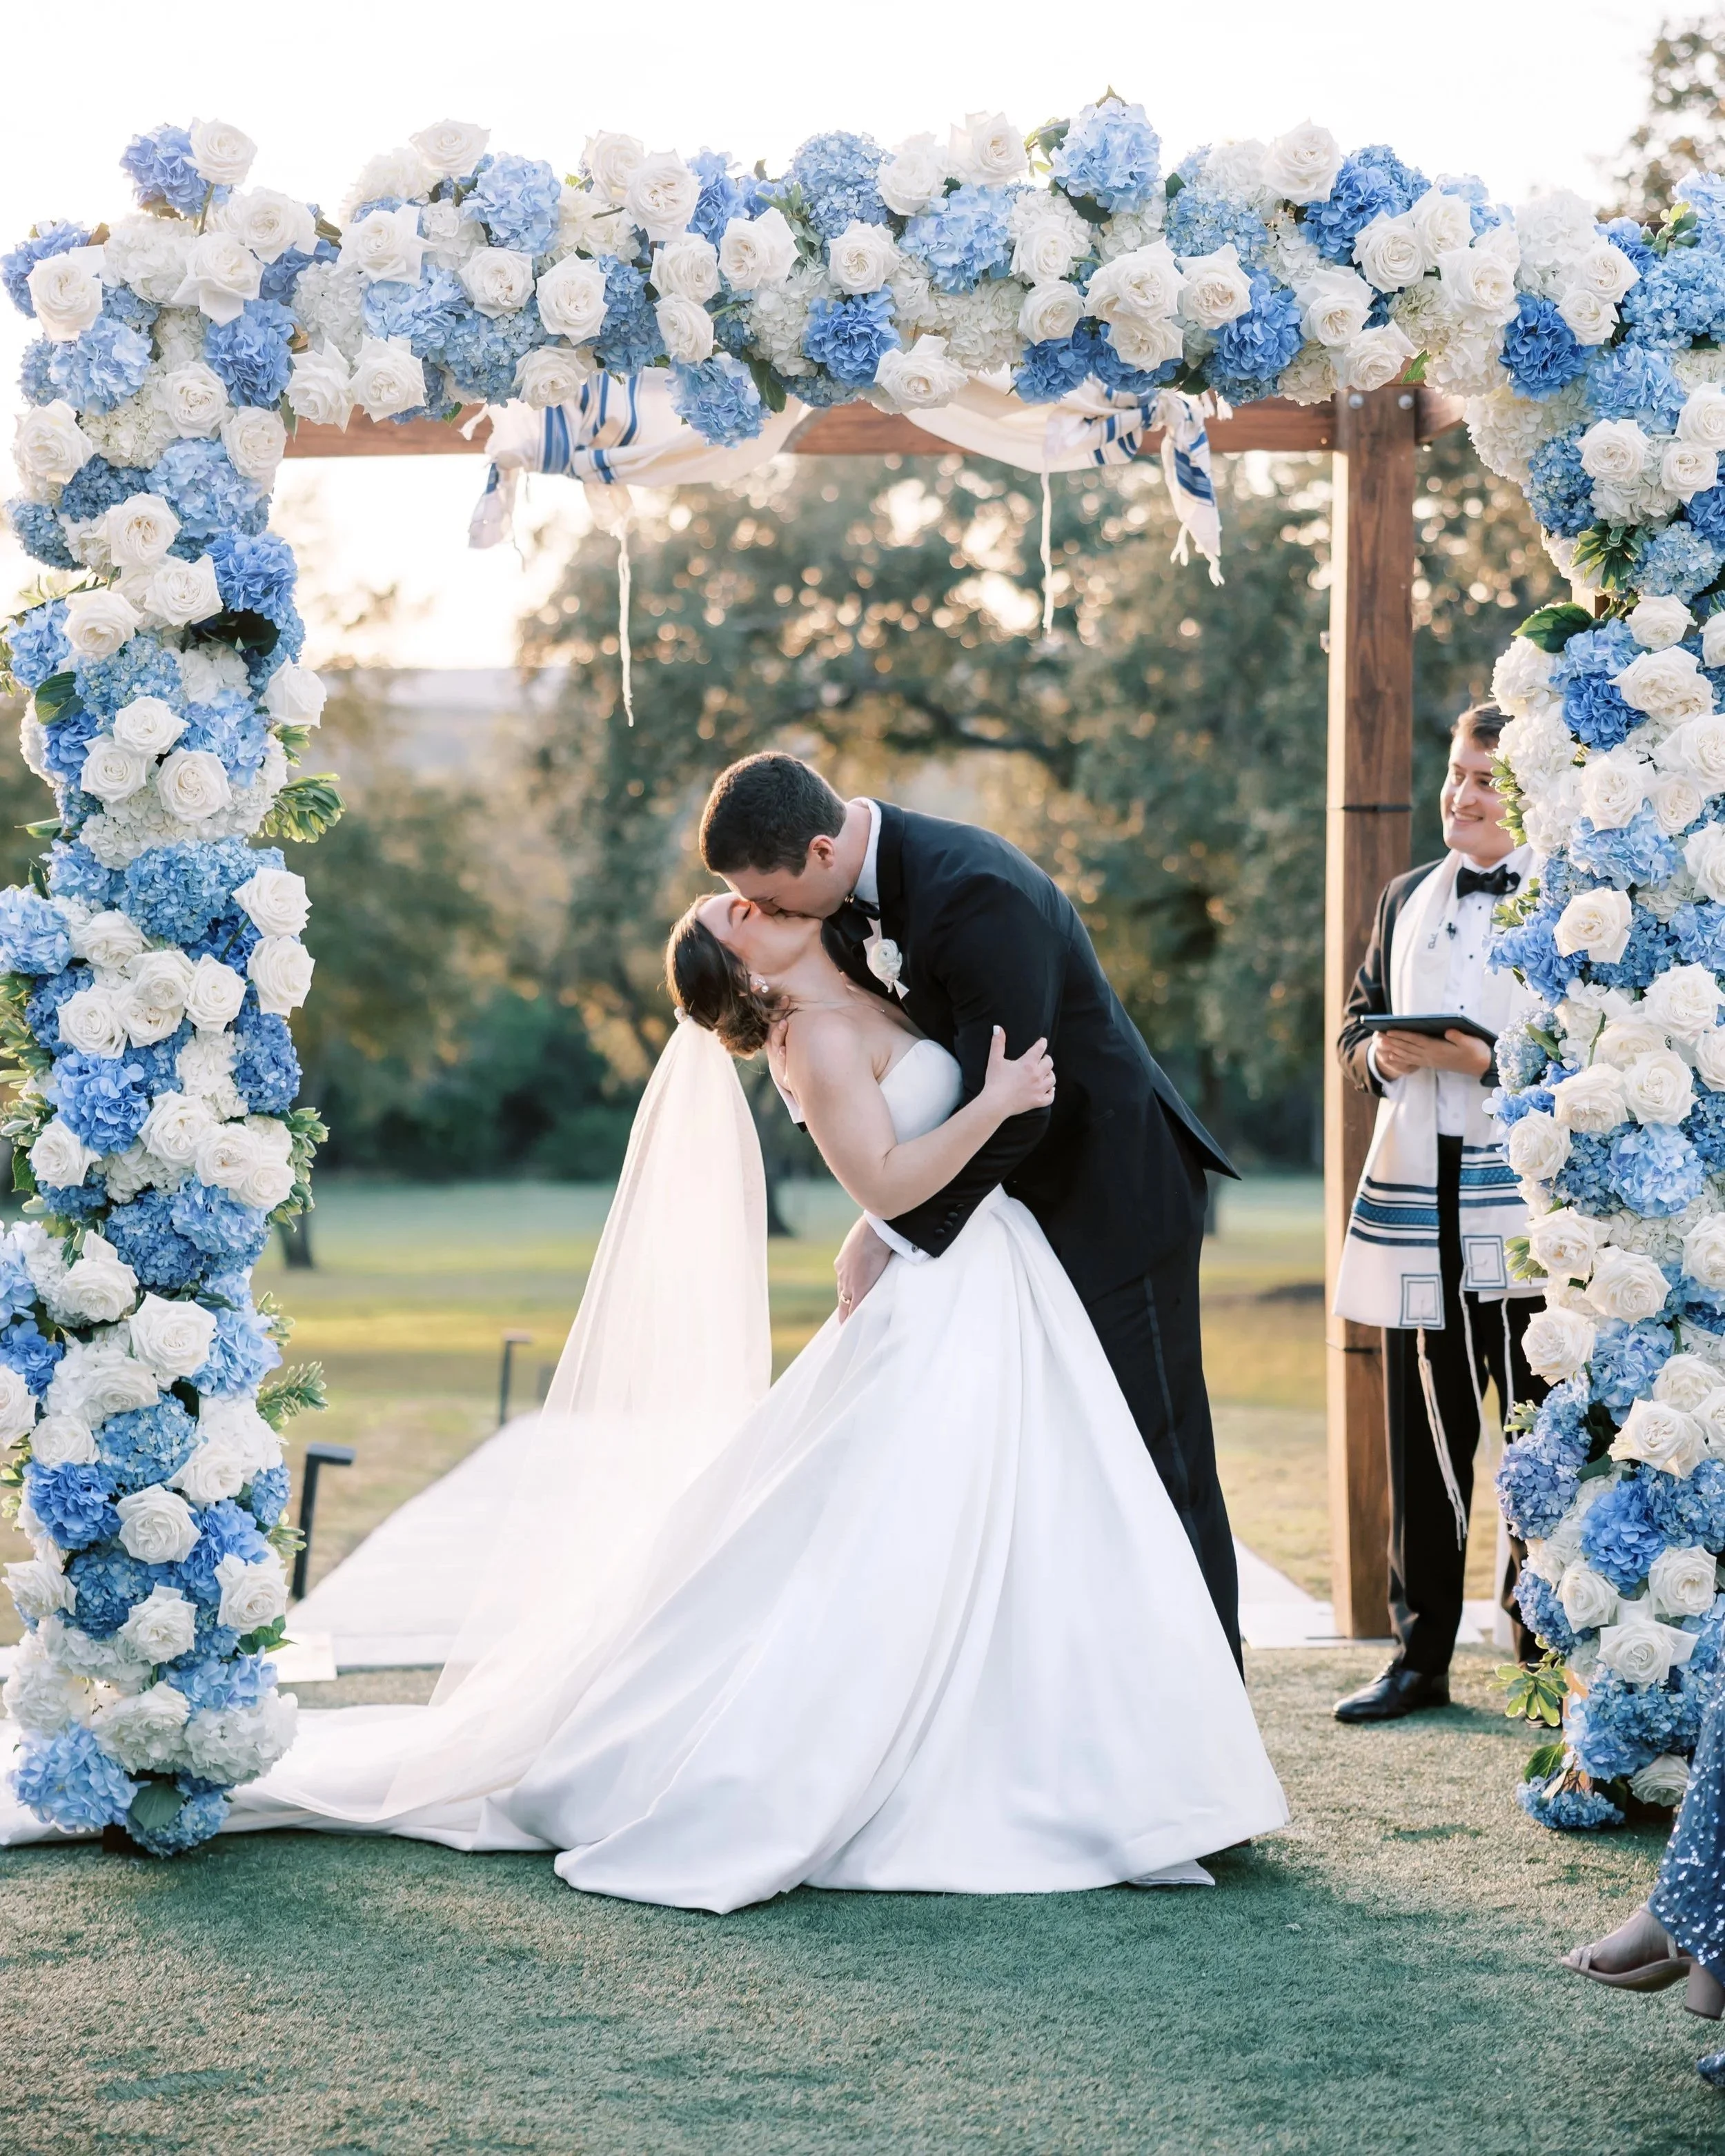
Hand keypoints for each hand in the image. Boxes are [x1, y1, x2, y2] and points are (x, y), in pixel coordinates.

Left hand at [834, 1215, 892, 1322]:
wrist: (878, 1229)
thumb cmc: (878, 1228)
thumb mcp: (869, 1239)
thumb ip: (873, 1248)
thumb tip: (885, 1246)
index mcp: (844, 1260)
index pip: (844, 1282)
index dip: (846, 1294)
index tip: (847, 1302)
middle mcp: (842, 1273)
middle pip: (842, 1296)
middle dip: (845, 1307)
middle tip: (846, 1322)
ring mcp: (849, 1282)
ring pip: (846, 1304)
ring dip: (849, 1315)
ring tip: (850, 1329)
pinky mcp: (859, 1291)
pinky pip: (854, 1310)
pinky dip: (854, 1321)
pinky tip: (855, 1331)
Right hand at [979, 1026, 1055, 1117]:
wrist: (996, 1103)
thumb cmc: (995, 1081)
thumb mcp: (995, 1060)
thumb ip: (998, 1043)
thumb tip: (998, 1027)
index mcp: (1028, 1064)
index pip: (1039, 1049)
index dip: (1042, 1043)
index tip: (1042, 1041)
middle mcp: (1037, 1075)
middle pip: (1049, 1063)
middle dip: (1047, 1059)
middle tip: (1043, 1058)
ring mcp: (1039, 1089)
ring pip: (1052, 1079)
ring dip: (1050, 1074)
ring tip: (1046, 1072)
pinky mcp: (1038, 1101)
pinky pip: (1050, 1097)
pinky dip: (1051, 1092)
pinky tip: (1050, 1089)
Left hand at [1373, 1028, 1491, 1079]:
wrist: (1481, 1066)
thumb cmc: (1476, 1051)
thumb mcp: (1470, 1041)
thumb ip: (1458, 1036)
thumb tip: (1448, 1030)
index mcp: (1438, 1049)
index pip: (1416, 1040)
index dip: (1403, 1035)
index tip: (1390, 1030)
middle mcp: (1431, 1056)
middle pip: (1408, 1047)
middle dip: (1393, 1042)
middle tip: (1378, 1037)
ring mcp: (1430, 1061)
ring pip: (1407, 1055)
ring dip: (1393, 1049)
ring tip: (1381, 1044)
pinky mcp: (1432, 1064)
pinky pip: (1412, 1061)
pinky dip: (1400, 1058)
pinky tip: (1392, 1056)